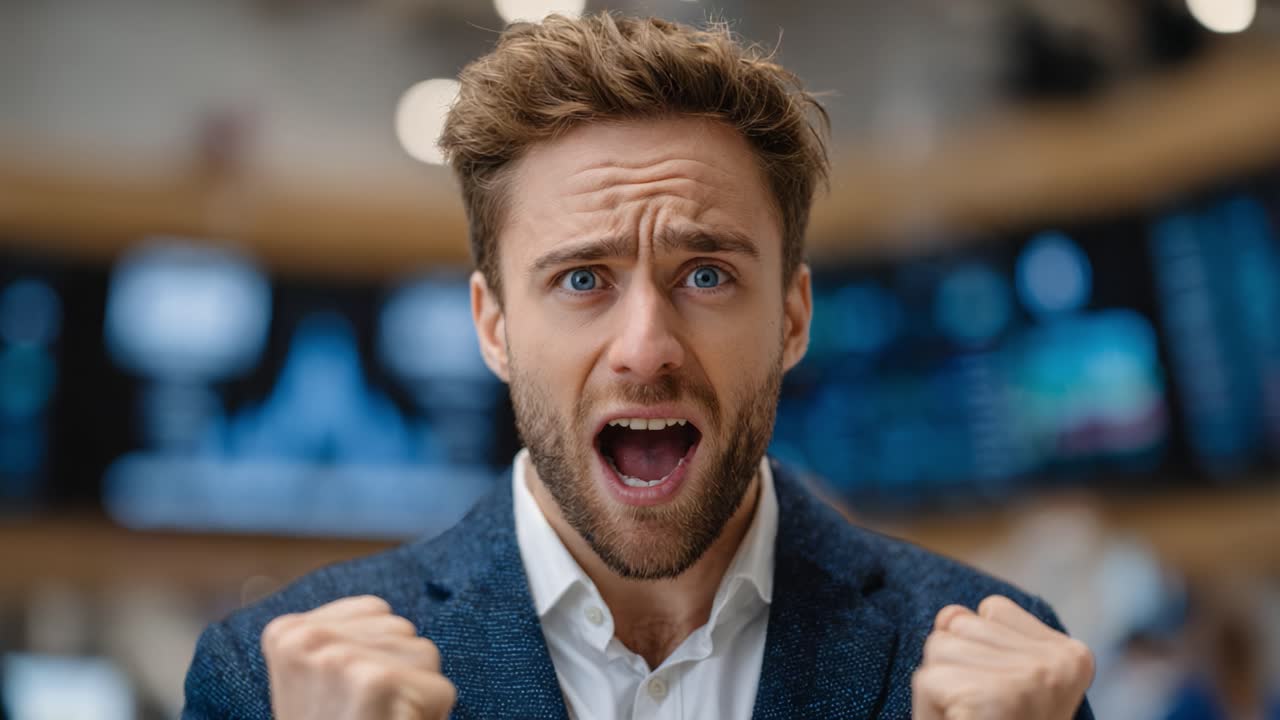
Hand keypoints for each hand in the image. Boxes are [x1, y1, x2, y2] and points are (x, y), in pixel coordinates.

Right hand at [262, 595, 455, 719]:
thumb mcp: (319, 687)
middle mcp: (306, 637)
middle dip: (402, 677)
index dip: (381, 660)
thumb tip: (391, 614)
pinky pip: (441, 689)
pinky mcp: (372, 679)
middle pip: (404, 630)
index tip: (352, 700)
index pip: (377, 611)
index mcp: (286, 632)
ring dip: (417, 698)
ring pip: (427, 656)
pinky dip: (431, 719)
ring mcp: (338, 657)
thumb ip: (343, 643)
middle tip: (369, 719)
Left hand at [912, 595, 1093, 719]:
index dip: (978, 654)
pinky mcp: (992, 698)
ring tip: (971, 719)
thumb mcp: (1006, 684)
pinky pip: (927, 679)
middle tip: (979, 713)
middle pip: (960, 623)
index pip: (991, 609)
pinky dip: (929, 708)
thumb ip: (983, 638)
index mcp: (1072, 655)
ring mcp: (1029, 679)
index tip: (1001, 698)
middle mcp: (1058, 662)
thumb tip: (950, 615)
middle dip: (955, 668)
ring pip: (939, 646)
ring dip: (940, 688)